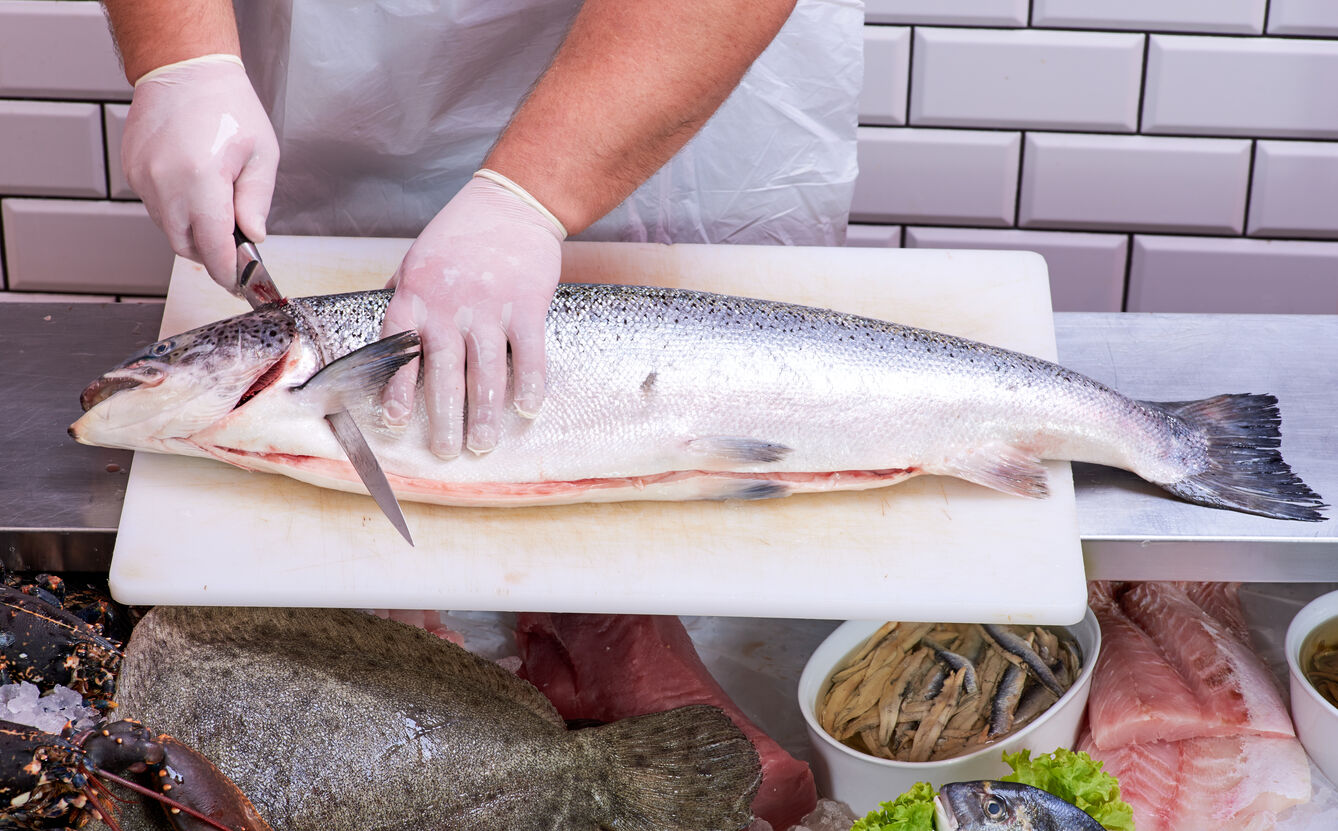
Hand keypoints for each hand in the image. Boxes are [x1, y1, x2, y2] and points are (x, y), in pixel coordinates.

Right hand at [121, 55, 278, 294]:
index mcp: (201, 180)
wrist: (184, 69)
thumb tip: (253, 237)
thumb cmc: (229, 106)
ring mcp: (143, 178)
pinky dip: (175, 210)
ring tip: (217, 207)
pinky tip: (194, 188)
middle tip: (234, 247)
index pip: (213, 247)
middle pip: (186, 245)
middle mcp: (165, 183)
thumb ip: (256, 201)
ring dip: (192, 231)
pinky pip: (155, 207)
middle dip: (211, 254)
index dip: (228, 271)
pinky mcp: (132, 171)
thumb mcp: (261, 154)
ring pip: (168, 228)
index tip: (239, 284)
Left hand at [380, 175, 563, 457]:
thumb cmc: (460, 234)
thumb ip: (403, 299)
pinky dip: (530, 382)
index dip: (397, 387)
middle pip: (444, 370)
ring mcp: (489, 305)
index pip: (399, 348)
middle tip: (445, 451)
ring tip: (483, 444)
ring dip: (485, 412)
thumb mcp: (417, 259)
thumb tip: (385, 337)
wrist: (511, 203)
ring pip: (486, 369)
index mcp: (416, 294)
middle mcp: (449, 304)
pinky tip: (527, 408)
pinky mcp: (527, 303)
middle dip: (444, 416)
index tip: (394, 422)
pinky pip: (529, 351)